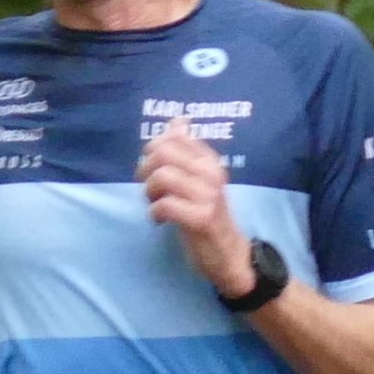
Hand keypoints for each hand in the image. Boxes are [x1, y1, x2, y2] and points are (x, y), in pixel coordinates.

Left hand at [137, 121, 253, 298]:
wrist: (228, 253)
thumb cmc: (206, 214)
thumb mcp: (199, 179)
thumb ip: (186, 152)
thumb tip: (177, 121)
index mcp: (209, 159)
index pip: (175, 136)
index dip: (154, 149)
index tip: (154, 167)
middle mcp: (210, 172)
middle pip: (163, 152)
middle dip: (145, 169)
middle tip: (148, 188)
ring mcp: (207, 194)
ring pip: (162, 176)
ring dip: (149, 192)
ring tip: (155, 204)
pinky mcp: (200, 217)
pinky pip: (165, 205)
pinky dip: (155, 213)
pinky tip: (160, 221)